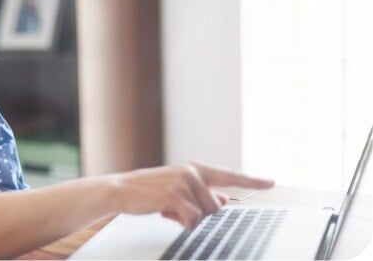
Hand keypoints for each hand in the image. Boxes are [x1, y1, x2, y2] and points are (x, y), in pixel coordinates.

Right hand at [110, 162, 273, 227]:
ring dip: (187, 218)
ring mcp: (184, 182)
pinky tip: (164, 212)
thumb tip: (223, 202)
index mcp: (194, 169)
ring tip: (166, 208)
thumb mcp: (177, 188)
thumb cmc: (147, 191)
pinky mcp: (174, 195)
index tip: (271, 182)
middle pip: (215, 207)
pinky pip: (191, 219)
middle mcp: (192, 172)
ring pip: (204, 215)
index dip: (252, 180)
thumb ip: (201, 193)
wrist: (120, 190)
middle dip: (199, 214)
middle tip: (174, 209)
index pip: (229, 175)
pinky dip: (180, 222)